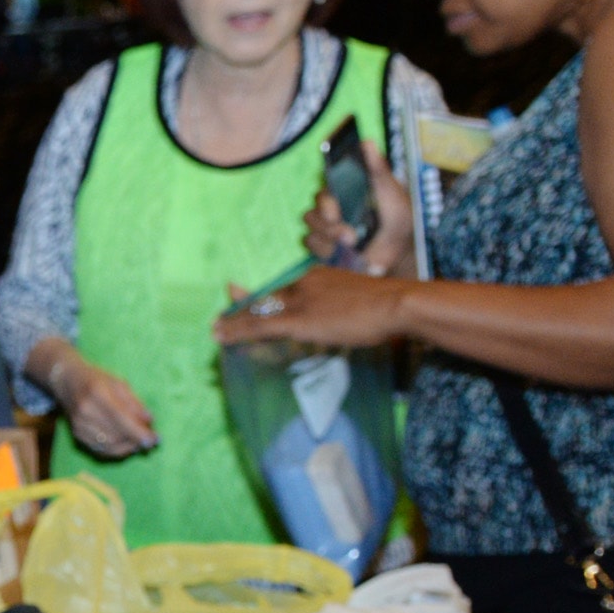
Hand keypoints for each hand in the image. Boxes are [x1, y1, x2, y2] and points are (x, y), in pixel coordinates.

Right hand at [41, 346, 156, 455]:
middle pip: (116, 435)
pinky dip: (117, 450)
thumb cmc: (97, 379)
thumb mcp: (119, 383)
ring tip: (139, 441)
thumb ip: (134, 402)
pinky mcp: (77, 435)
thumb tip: (149, 421)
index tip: (155, 440)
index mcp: (97, 393)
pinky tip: (126, 444)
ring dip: (128, 447)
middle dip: (136, 441)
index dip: (139, 432)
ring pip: (109, 446)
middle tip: (151, 439)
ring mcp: (79, 425)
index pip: (121, 418)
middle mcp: (85, 411)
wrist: (66, 382)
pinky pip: (100, 449)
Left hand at [213, 264, 412, 351]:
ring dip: (234, 323)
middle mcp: (305, 283)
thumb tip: (348, 319)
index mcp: (320, 276)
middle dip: (242, 308)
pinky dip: (238, 331)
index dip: (263, 298)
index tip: (246, 298)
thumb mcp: (364, 300)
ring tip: (215, 330)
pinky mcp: (299, 320)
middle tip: (220, 315)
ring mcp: (300, 301)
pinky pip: (260, 326)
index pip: (285, 288)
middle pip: (267, 297)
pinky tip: (223, 337)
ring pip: (258, 311)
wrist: (397, 303)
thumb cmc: (390, 305)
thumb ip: (349, 306)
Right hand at [302, 139, 414, 277]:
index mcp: (343, 191)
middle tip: (349, 233)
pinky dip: (329, 251)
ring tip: (353, 243)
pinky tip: (346, 252)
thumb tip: (366, 141)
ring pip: (311, 232)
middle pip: (312, 213)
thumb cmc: (397, 215)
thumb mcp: (390, 190)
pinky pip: (313, 248)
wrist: (402, 248)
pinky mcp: (325, 250)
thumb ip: (377, 168)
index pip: (323, 189)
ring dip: (331, 237)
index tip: (336, 208)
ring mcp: (326, 230)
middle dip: (329, 223)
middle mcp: (330, 209)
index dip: (325, 199)